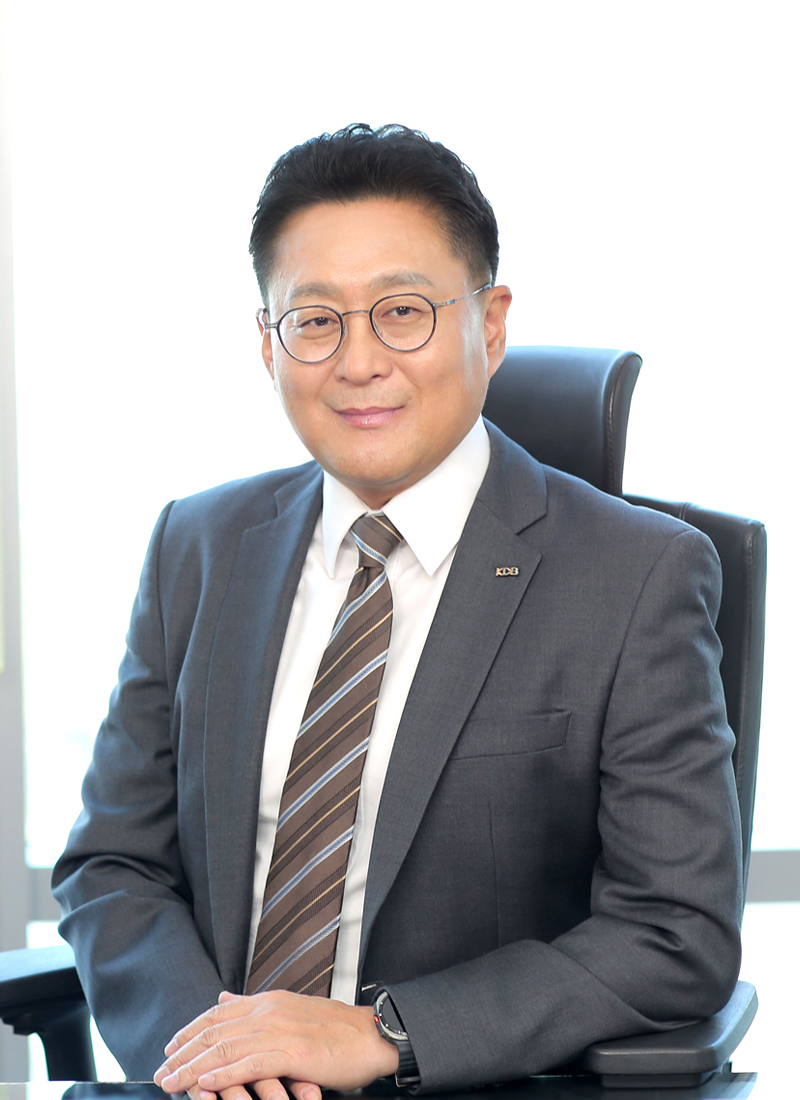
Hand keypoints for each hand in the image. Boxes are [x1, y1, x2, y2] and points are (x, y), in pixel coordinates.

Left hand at [154, 989, 399, 1099]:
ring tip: (172, 1083)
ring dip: (194, 1068)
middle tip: (161, 1073)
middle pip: (216, 1032)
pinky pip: (250, 1064)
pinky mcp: (293, 1053)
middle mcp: (269, 1011)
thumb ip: (254, 1005)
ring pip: (226, 1049)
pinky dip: (224, 1075)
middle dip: (184, 1053)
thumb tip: (223, 996)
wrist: (372, 1034)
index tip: (170, 1048)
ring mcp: (280, 1030)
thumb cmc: (334, 1029)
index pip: (218, 1013)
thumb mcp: (290, 1009)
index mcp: (268, 1000)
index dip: (191, 1031)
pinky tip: (205, 1085)